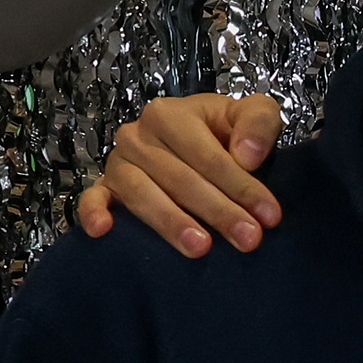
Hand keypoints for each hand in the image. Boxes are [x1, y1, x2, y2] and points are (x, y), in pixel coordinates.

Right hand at [79, 93, 286, 256]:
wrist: (197, 139)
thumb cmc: (223, 132)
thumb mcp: (251, 114)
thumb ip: (258, 123)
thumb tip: (247, 156)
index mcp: (170, 115)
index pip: (208, 156)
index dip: (241, 186)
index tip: (270, 215)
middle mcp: (137, 135)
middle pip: (180, 179)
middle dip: (218, 212)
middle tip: (248, 239)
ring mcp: (118, 162)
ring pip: (142, 195)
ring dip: (171, 223)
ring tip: (201, 248)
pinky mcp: (104, 187)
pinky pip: (92, 199)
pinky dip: (94, 213)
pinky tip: (103, 231)